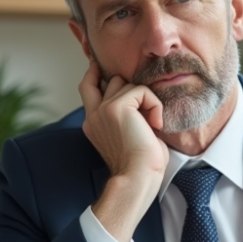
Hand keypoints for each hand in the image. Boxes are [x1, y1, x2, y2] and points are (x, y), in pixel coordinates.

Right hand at [78, 60, 169, 241]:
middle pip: (108, 79)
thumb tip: (139, 96)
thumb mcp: (130, 135)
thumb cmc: (142, 165)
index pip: (88, 87)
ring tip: (151, 123)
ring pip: (127, 83)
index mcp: (93, 123)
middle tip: (146, 104)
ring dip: (145, 99)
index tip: (99, 63)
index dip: (94, 72)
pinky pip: (141, 90)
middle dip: (130, 87)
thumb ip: (128, 115)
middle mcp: (93, 114)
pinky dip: (154, 105)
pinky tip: (155, 124)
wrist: (137, 178)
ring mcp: (102, 109)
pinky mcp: (116, 107)